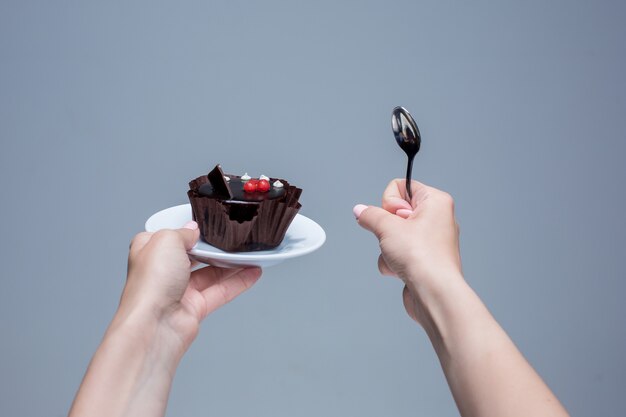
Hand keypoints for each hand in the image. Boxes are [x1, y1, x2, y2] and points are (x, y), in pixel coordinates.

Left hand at [120, 221, 261, 354]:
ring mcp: (179, 291)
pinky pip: (220, 291)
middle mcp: (162, 272)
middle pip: (193, 255)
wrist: (153, 325)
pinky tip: (252, 272)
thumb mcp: (165, 240)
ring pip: (210, 273)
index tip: (208, 223)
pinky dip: (238, 282)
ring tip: (250, 253)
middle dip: (213, 247)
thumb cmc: (150, 284)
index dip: (188, 229)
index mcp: (149, 252)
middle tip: (234, 238)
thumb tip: (194, 230)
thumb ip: (183, 232)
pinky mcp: (194, 308)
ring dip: (231, 264)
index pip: (171, 236)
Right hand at [353, 179, 461, 326]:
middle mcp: (436, 219)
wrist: (433, 293)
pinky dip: (393, 262)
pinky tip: (400, 270)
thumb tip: (360, 210)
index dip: (391, 202)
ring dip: (388, 248)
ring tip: (399, 257)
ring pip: (393, 235)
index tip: (396, 217)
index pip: (401, 186)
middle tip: (397, 238)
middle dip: (388, 228)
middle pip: (395, 212)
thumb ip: (370, 216)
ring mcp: (429, 241)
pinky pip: (397, 253)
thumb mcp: (387, 228)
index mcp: (436, 202)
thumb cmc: (422, 256)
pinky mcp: (422, 260)